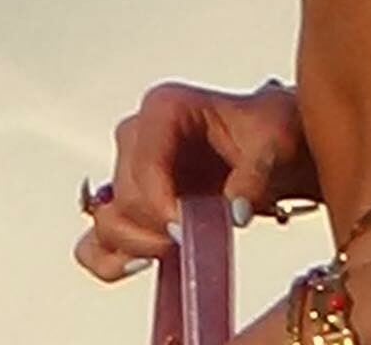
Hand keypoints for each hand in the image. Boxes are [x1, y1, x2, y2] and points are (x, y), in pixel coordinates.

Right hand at [73, 77, 320, 283]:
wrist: (273, 153)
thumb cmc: (270, 134)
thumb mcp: (275, 144)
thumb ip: (255, 175)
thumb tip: (235, 210)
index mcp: (166, 108)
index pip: (144, 164)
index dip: (161, 204)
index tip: (188, 229)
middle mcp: (139, 135)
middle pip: (124, 197)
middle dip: (157, 226)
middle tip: (195, 238)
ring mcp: (128, 171)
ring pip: (107, 221)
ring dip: (138, 244)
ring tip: (181, 246)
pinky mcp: (128, 206)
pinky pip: (95, 243)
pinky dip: (113, 260)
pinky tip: (148, 261)